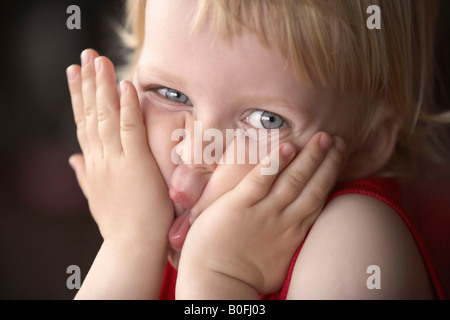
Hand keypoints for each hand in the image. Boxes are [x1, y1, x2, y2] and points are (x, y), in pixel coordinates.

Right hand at [66, 49, 172, 242]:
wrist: (132, 246)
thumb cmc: (120, 223)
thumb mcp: (96, 196)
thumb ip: (84, 175)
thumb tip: (72, 159)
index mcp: (93, 164)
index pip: (83, 124)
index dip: (79, 98)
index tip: (76, 75)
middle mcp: (99, 158)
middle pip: (90, 114)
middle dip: (87, 83)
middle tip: (85, 56)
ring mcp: (116, 160)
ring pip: (106, 116)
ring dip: (103, 86)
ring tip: (99, 60)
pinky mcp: (135, 164)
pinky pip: (130, 129)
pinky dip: (127, 107)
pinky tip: (126, 86)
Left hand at [176, 132, 345, 297]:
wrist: (215, 284)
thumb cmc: (241, 276)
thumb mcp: (276, 261)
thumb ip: (287, 240)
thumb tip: (294, 230)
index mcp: (293, 233)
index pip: (317, 198)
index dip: (329, 176)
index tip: (338, 158)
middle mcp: (284, 221)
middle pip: (312, 186)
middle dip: (327, 162)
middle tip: (337, 139)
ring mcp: (263, 212)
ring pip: (293, 180)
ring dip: (309, 157)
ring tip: (322, 137)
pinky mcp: (239, 206)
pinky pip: (260, 180)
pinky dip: (275, 164)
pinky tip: (287, 148)